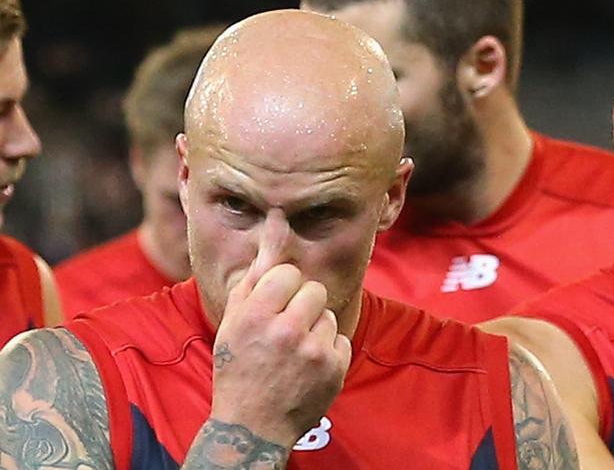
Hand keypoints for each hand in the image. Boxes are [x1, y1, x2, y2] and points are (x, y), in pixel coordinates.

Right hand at [209, 229, 351, 447]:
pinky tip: (309, 365)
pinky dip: (328, 349)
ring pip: (329, 314)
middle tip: (289, 325)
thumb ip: (253, 278)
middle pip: (314, 289)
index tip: (276, 304)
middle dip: (303, 303)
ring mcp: (314, 351)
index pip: (288, 272)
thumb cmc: (237, 369)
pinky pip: (341, 339)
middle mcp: (286, 330)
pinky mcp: (335, 369)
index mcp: (256, 315)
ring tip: (297, 349)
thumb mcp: (232, 322)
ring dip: (316, 327)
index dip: (282, 288)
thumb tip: (275, 229)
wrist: (254, 426)